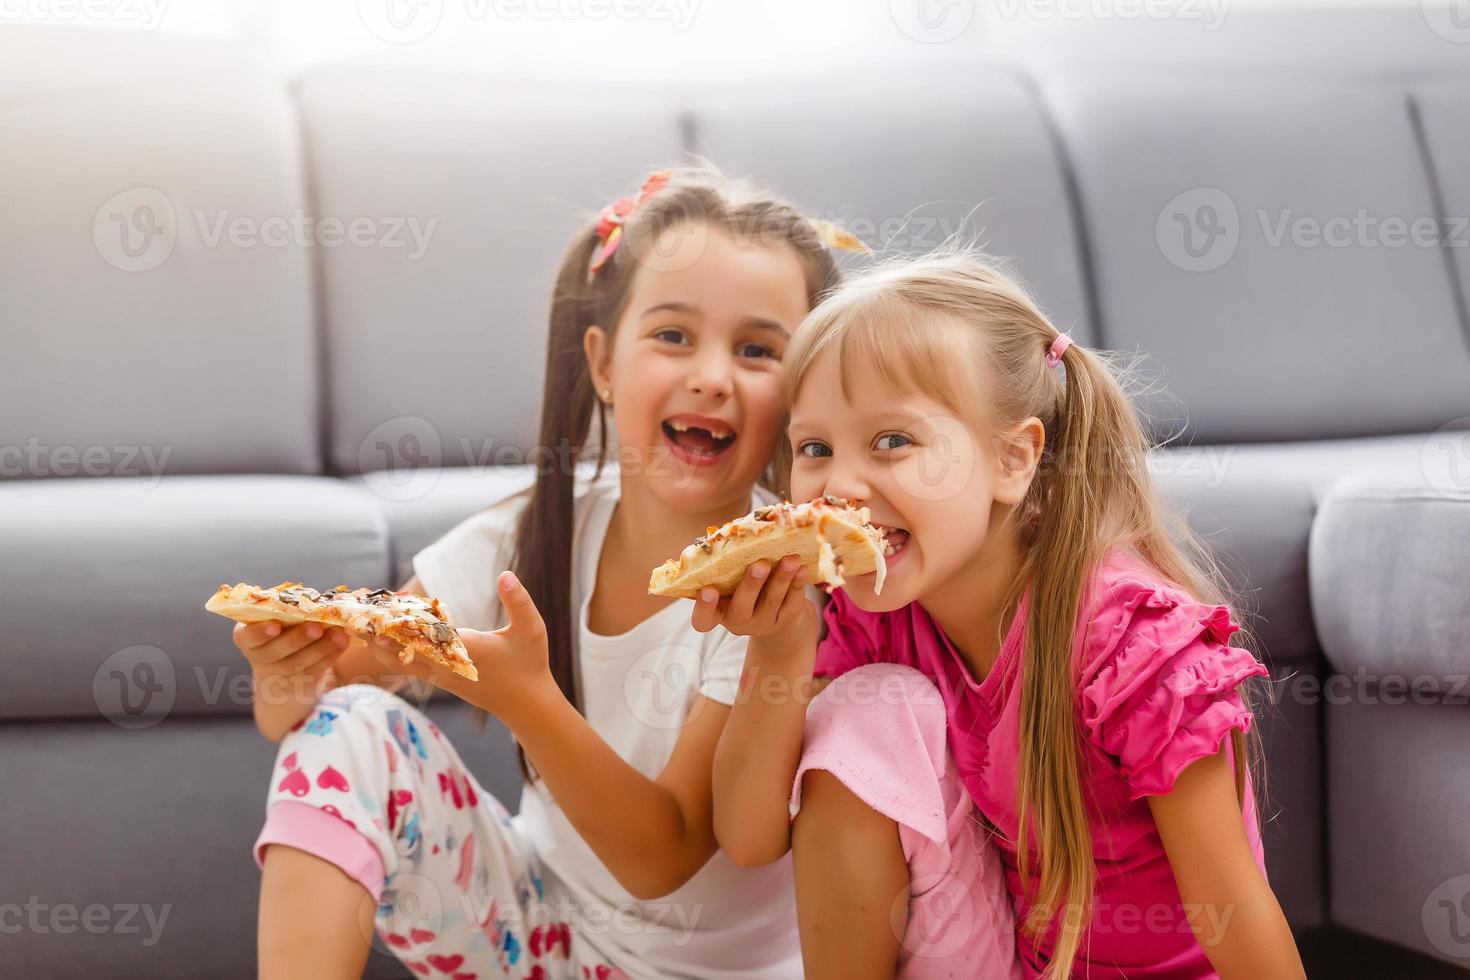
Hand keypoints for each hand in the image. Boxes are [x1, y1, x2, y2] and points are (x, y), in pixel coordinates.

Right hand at [233, 620, 350, 680]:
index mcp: (246, 637)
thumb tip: (328, 599)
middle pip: (275, 652)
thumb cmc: (283, 630)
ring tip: (339, 634)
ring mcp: (277, 675)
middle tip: (316, 627)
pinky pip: (315, 670)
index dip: (259, 632)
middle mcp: (258, 658)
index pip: (247, 637)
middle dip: (297, 639)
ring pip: (298, 663)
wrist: (284, 668)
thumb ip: (291, 609)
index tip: (275, 625)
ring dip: (321, 647)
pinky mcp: (298, 684)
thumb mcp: (278, 618)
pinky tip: (343, 643)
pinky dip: (330, 655)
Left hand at [368, 571, 557, 721]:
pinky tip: (381, 646)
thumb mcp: (531, 628)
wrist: (527, 704)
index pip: (426, 633)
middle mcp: (448, 665)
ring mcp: (444, 676)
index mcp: (465, 649)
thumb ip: (519, 601)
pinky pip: (412, 666)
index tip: (378, 611)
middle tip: (352, 622)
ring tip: (358, 632)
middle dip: (379, 635)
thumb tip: (505, 574)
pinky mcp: (444, 681)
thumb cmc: (530, 664)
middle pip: (405, 649)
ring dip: (382, 647)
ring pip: (404, 660)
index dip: (400, 621)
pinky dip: (394, 655)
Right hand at [690, 554, 816, 644]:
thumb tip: (739, 530)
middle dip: (751, 585)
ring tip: (790, 559)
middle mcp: (738, 621)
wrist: (775, 612)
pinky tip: (802, 568)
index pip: (703, 619)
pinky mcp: (786, 619)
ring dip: (781, 578)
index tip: (708, 590)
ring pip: (771, 601)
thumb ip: (728, 564)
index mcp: (718, 612)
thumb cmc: (743, 585)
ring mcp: (764, 623)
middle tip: (760, 565)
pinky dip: (797, 584)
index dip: (704, 607)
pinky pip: (793, 602)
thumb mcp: (730, 580)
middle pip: (742, 607)